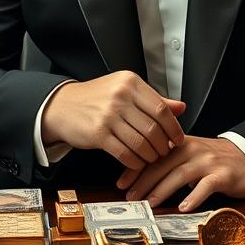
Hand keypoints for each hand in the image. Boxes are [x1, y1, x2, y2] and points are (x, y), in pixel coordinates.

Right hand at [41, 71, 185, 170]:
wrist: (63, 105)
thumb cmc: (97, 98)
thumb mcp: (126, 90)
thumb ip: (154, 99)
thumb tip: (181, 107)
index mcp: (130, 83)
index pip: (161, 109)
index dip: (173, 128)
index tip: (178, 139)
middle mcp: (120, 96)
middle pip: (153, 128)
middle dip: (163, 145)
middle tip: (165, 152)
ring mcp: (108, 115)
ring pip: (141, 143)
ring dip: (150, 156)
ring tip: (151, 158)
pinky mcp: (97, 133)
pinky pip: (124, 153)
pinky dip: (135, 162)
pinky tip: (137, 162)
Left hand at [116, 136, 244, 210]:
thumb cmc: (215, 159)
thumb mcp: (190, 154)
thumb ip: (168, 162)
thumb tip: (140, 177)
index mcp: (181, 144)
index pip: (153, 154)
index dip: (135, 168)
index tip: (120, 183)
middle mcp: (193, 149)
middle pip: (163, 164)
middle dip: (143, 181)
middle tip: (130, 197)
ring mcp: (209, 162)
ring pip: (180, 174)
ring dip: (163, 189)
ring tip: (150, 202)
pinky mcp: (223, 175)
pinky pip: (206, 186)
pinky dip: (194, 196)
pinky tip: (183, 207)